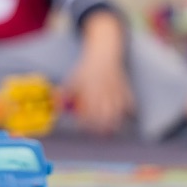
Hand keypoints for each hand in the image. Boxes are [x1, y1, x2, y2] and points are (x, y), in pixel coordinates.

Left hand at [64, 11, 133, 135]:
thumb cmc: (87, 70)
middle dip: (100, 128)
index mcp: (90, 88)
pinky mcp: (126, 89)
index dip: (85, 122)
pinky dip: (127, 113)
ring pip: (118, 113)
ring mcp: (117, 91)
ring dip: (114, 123)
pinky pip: (130, 105)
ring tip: (108, 130)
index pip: (88, 112)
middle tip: (96, 133)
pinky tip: (123, 116)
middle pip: (105, 116)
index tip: (82, 127)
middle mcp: (104, 90)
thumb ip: (64, 93)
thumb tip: (55, 106)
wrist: (104, 53)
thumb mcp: (73, 79)